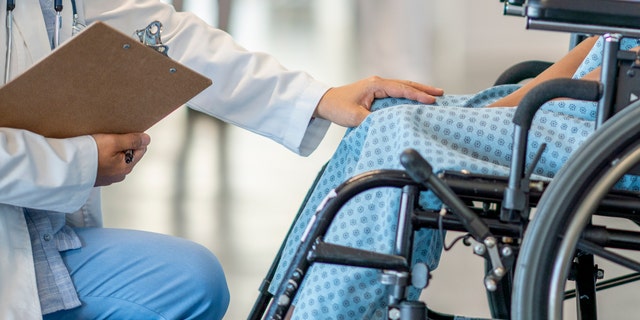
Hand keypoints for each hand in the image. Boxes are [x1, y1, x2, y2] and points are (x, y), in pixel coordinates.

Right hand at [92, 133, 150, 186]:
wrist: (66, 167)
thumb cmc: (89, 154)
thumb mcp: (114, 142)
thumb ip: (132, 140)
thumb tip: (146, 139)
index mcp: (127, 167)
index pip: (141, 149)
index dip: (133, 139)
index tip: (121, 134)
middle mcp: (119, 174)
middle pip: (129, 153)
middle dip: (121, 144)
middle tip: (108, 139)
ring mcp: (108, 177)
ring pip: (116, 158)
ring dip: (111, 150)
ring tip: (99, 144)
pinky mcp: (97, 176)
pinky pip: (104, 163)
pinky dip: (101, 156)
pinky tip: (93, 152)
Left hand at [313, 76, 443, 126]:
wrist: (325, 102)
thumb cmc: (338, 107)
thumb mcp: (355, 117)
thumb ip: (373, 120)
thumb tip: (389, 124)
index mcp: (375, 85)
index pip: (401, 89)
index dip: (417, 95)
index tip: (432, 100)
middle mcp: (378, 83)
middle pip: (406, 84)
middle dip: (424, 89)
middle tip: (441, 93)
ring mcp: (377, 86)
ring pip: (402, 87)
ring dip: (418, 90)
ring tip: (434, 94)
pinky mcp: (376, 92)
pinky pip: (397, 92)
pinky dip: (408, 94)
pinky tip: (416, 99)